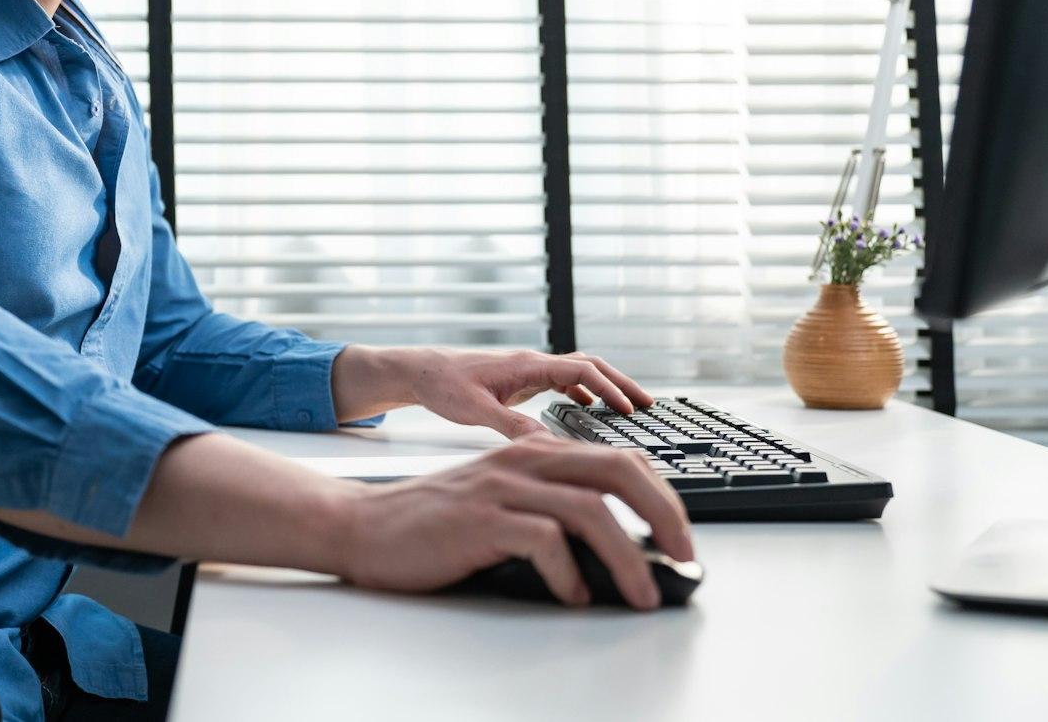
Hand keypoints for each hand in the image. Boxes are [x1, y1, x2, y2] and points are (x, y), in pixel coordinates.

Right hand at [327, 433, 693, 608]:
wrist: (363, 526)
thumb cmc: (434, 524)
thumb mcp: (502, 502)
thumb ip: (551, 510)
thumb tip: (617, 553)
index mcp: (535, 451)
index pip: (621, 458)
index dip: (663, 495)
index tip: (680, 536)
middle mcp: (524, 460)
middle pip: (619, 471)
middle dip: (664, 514)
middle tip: (684, 556)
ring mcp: (501, 487)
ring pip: (590, 509)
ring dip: (627, 558)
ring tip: (640, 594)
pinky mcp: (479, 519)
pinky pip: (543, 539)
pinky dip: (568, 573)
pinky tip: (572, 596)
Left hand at [399, 347, 655, 438]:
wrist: (418, 371)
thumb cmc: (441, 385)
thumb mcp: (474, 410)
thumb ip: (510, 425)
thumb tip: (546, 443)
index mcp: (526, 365)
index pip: (582, 370)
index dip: (610, 388)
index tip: (631, 409)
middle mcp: (532, 363)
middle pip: (590, 365)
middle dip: (620, 383)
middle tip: (647, 404)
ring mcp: (528, 370)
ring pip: (579, 372)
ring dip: (606, 387)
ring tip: (629, 409)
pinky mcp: (521, 380)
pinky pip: (563, 381)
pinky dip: (584, 392)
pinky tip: (590, 409)